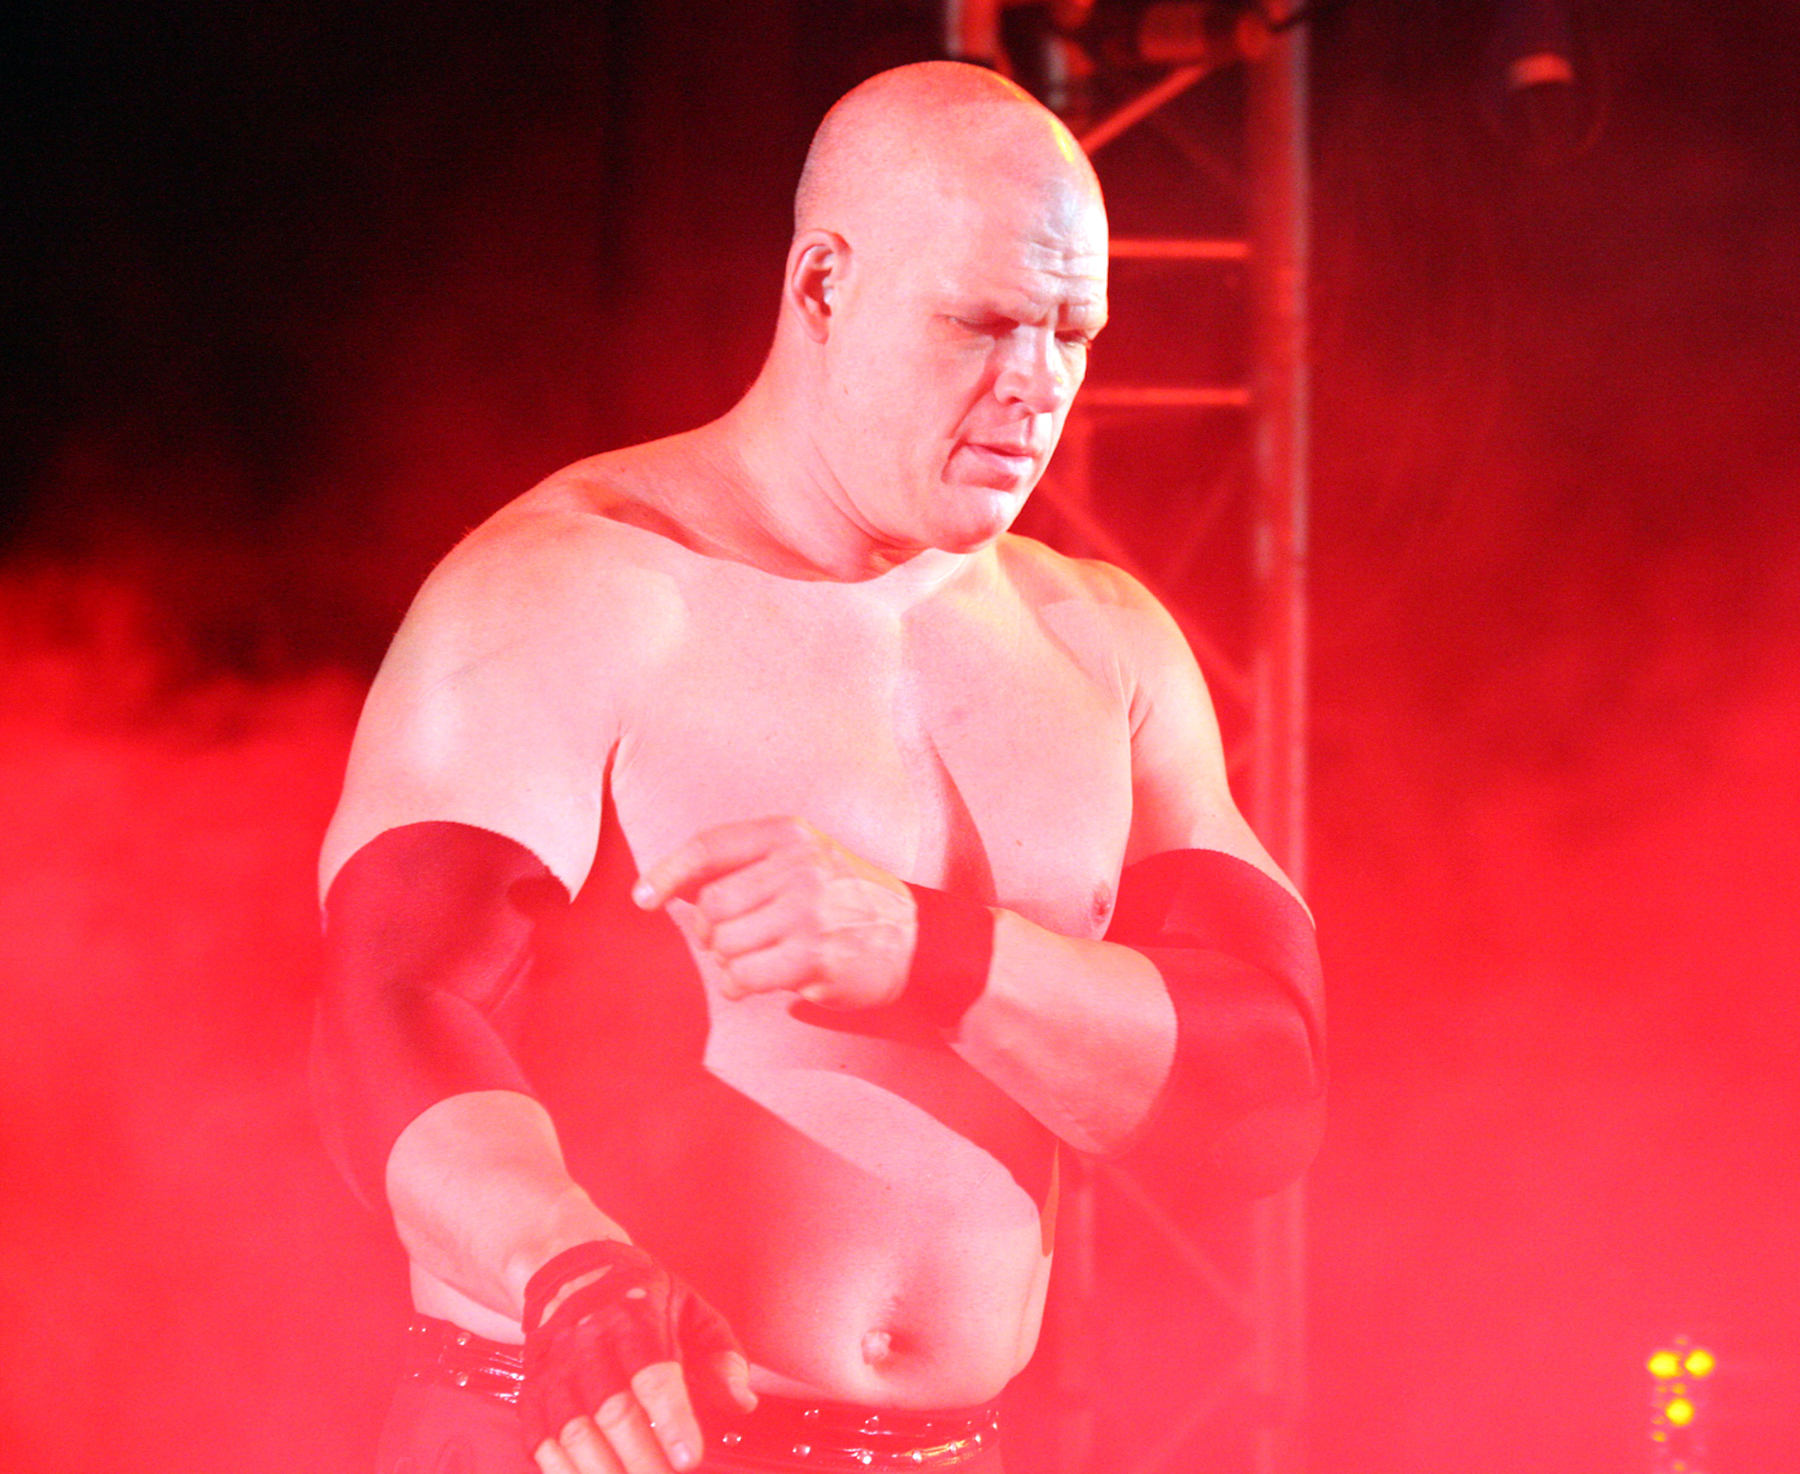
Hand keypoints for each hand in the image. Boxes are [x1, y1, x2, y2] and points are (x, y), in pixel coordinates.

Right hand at [521, 1242, 755, 1473]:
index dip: (671, 1420)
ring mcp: (556, 1371)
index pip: (653, 1374)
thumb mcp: (691, 1309)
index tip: (689, 1458)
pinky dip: (564, 1472)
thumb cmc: (640, 1296)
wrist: (570, 1272)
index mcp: (635, 1319)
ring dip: (603, 1472)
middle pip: (613, 1412)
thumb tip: (741, 1403)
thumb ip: (722, 1356)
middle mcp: (589, 1344)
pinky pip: (541, 1442)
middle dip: (642, 1460)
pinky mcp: (533, 1393)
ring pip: (573, 1432)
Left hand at [633, 817, 915, 1009]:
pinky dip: (741, 986)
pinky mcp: (815, 955)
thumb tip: (674, 898)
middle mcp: (800, 866)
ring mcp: (809, 910)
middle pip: (712, 907)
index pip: (710, 847)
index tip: (644, 897)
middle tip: (741, 941)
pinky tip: (763, 982)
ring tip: (761, 961)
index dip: (667, 873)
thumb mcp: (804, 861)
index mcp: (790, 835)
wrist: (918, 938)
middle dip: (714, 933)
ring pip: (725, 946)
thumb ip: (746, 870)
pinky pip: (744, 976)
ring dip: (730, 963)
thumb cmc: (847, 902)